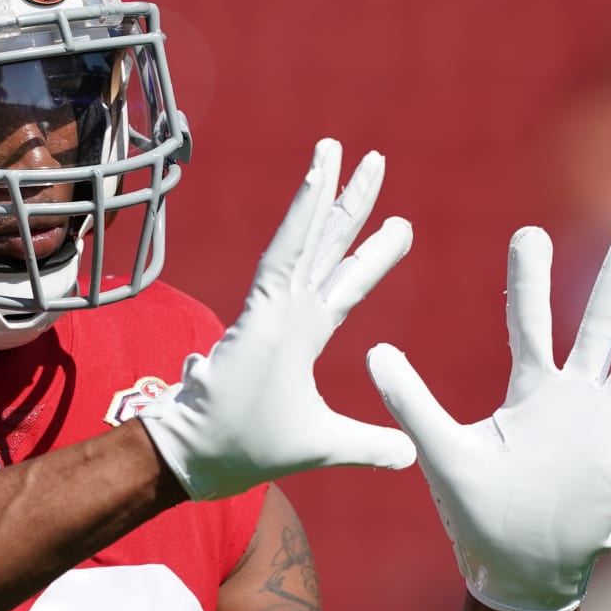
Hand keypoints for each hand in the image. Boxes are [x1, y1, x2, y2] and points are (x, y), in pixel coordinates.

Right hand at [141, 138, 415, 500]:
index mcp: (305, 334)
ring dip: (324, 191)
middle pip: (329, 246)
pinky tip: (318, 178)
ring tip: (339, 148)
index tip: (401, 225)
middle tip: (376, 161)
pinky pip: (284, 252)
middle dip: (354, 204)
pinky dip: (302, 215)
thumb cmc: (249, 451)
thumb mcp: (328, 446)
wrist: (201, 463)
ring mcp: (272, 307)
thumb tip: (409, 453)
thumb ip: (369, 444)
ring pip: (305, 238)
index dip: (373, 254)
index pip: (347, 283)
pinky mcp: (258, 311)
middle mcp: (289, 311)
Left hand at [367, 225, 610, 610]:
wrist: (516, 568)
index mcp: (527, 391)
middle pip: (597, 327)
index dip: (529, 278)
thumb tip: (372, 351)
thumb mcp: (442, 450)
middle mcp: (569, 397)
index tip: (530, 233)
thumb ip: (412, 401)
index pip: (529, 320)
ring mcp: (602, 422)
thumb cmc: (477, 513)